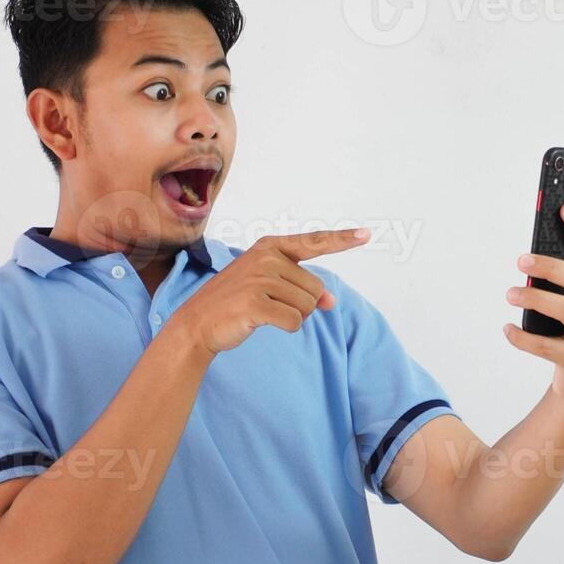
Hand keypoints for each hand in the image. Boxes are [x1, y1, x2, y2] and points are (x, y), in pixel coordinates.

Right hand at [175, 228, 368, 356]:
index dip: (342, 239)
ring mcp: (260, 279)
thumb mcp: (270, 287)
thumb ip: (301, 287)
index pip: (314, 242)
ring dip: (293, 316)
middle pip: (315, 288)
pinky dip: (286, 328)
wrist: (197, 323)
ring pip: (307, 307)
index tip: (366, 234)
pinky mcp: (256, 303)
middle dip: (302, 304)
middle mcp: (266, 258)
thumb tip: (332, 302)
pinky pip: (295, 322)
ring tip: (263, 312)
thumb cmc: (236, 303)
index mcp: (269, 247)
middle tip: (270, 305)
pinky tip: (260, 322)